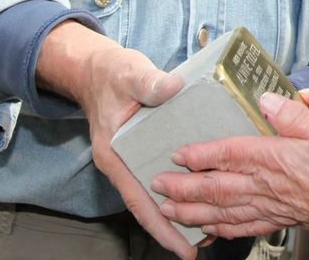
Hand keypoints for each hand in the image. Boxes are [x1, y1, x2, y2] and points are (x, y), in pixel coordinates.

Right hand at [36, 23, 193, 258]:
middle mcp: (124, 161)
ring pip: (159, 189)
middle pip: (151, 201)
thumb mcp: (130, 74)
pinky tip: (203, 186)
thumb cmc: (112, 73)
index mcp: (115, 154)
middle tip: (203, 244)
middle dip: (175, 225)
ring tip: (209, 225)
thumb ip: (149, 83)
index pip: (138, 198)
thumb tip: (171, 87)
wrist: (99, 68)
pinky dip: (182, 182)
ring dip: (181, 206)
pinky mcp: (147, 145)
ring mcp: (135, 155)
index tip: (180, 248)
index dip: (160, 225)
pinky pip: (165, 171)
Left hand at [151, 88, 308, 246]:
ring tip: (171, 210)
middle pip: (219, 187)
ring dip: (195, 211)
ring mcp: (276, 207)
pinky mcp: (286, 219)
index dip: (202, 154)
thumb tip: (265, 100)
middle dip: (185, 187)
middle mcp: (271, 186)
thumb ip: (296, 117)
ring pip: (225, 211)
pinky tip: (213, 230)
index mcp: (279, 159)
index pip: (231, 154)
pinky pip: (246, 227)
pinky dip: (223, 229)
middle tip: (157, 186)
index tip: (178, 152)